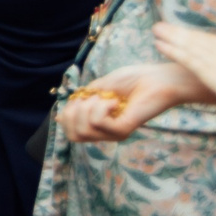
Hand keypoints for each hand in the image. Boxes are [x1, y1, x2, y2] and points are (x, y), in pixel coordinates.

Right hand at [59, 62, 210, 143]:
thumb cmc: (133, 80)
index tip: (79, 99)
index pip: (72, 134)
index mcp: (100, 125)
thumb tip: (59, 115)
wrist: (156, 80)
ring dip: (88, 107)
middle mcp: (106, 133)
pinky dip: (101, 106)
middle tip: (92, 98)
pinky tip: (115, 100)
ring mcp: (115, 133)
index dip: (67, 116)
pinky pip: (98, 122)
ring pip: (84, 129)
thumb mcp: (98, 87)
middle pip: (74, 135)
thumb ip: (81, 101)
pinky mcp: (124, 130)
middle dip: (74, 112)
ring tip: (106, 98)